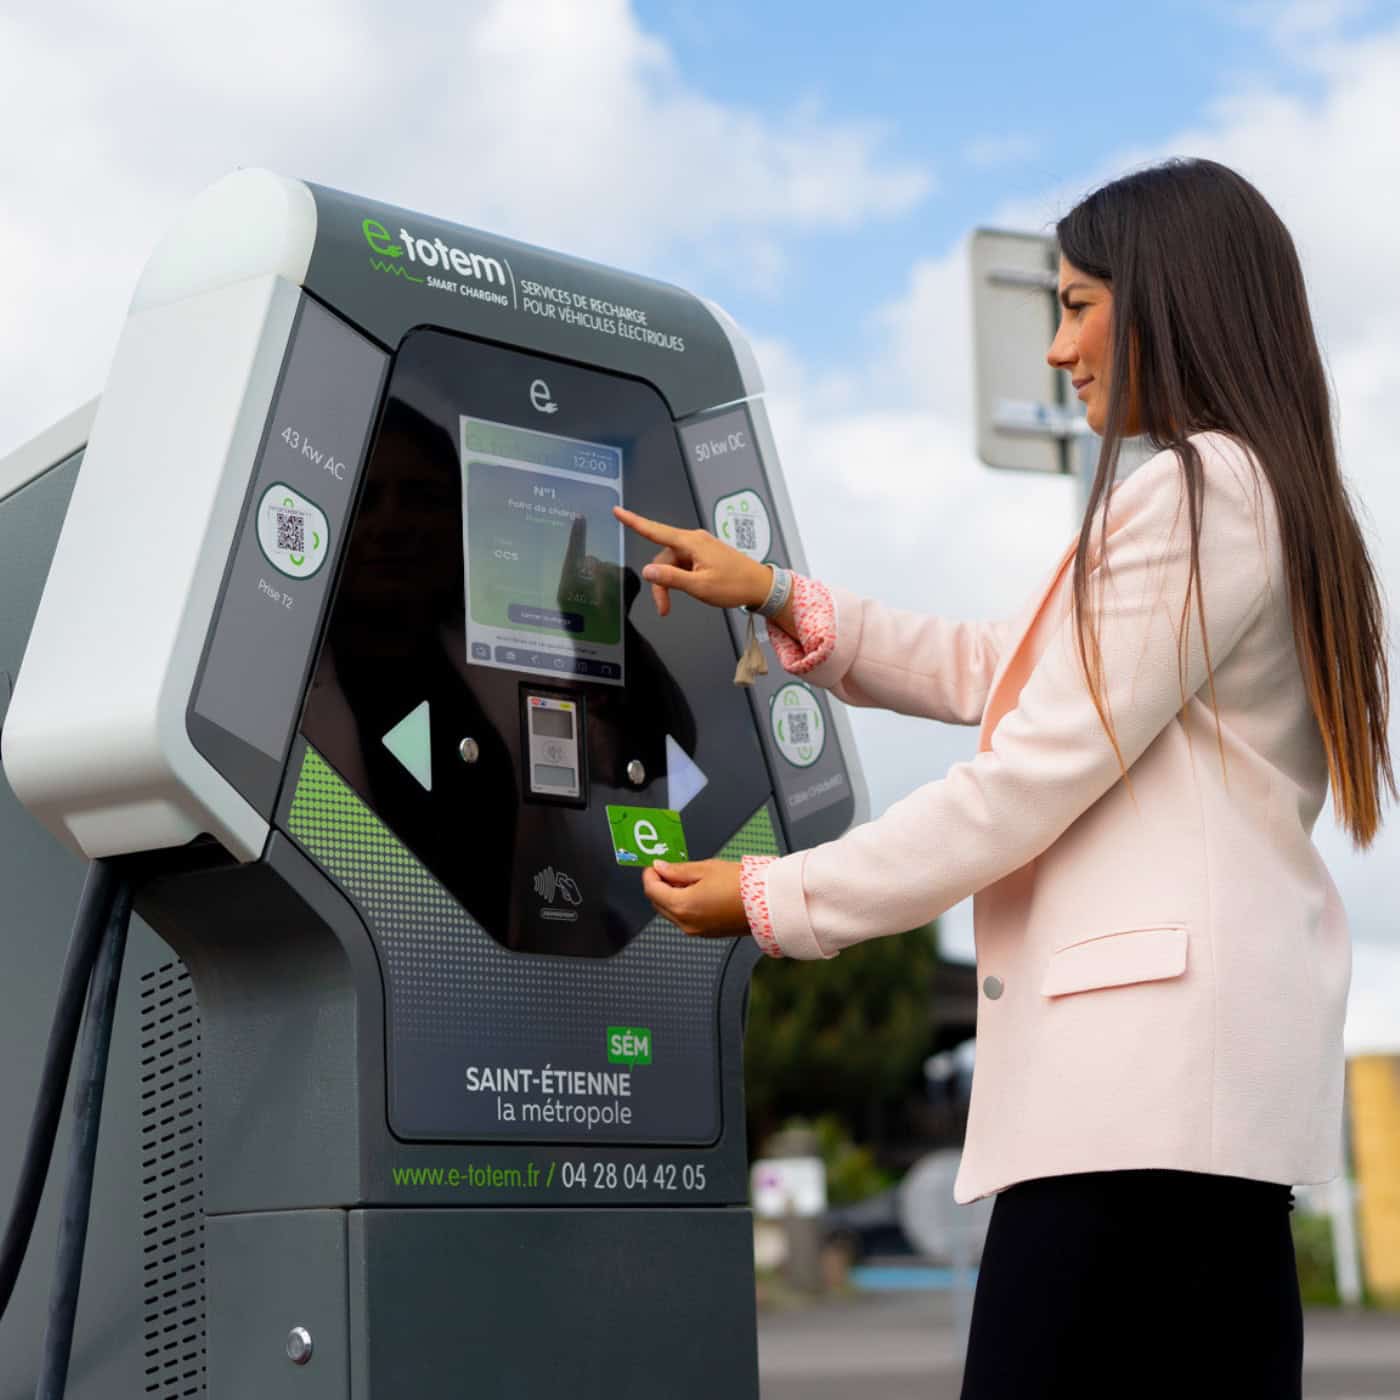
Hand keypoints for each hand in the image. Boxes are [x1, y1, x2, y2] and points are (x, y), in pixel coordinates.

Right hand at [613, 505, 769, 616]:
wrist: (759, 586)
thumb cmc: (735, 584)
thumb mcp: (700, 586)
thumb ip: (671, 578)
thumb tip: (648, 570)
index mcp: (691, 542)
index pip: (655, 531)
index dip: (634, 522)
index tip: (618, 512)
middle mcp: (693, 540)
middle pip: (662, 557)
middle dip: (659, 582)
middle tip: (663, 608)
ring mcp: (699, 547)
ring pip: (672, 563)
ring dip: (669, 583)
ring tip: (673, 605)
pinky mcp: (704, 555)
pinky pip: (683, 565)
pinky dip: (679, 579)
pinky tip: (689, 590)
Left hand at [641, 858, 751, 938]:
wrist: (767, 904)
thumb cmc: (741, 886)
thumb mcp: (706, 869)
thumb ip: (678, 870)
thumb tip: (661, 868)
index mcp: (682, 906)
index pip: (652, 890)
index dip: (650, 875)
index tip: (654, 865)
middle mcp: (685, 923)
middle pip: (658, 903)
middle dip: (659, 886)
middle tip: (668, 870)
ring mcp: (695, 931)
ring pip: (670, 912)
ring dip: (670, 896)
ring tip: (686, 879)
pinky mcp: (706, 933)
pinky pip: (684, 919)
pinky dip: (683, 905)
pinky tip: (696, 892)